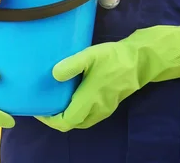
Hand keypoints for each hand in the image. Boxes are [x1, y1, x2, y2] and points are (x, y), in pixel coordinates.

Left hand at [36, 23, 179, 131]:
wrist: (141, 60)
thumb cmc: (114, 58)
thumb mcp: (90, 56)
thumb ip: (71, 65)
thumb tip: (54, 75)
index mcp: (90, 100)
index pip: (66, 121)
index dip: (49, 119)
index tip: (38, 109)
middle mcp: (97, 109)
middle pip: (72, 124)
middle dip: (56, 118)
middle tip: (43, 104)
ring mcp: (105, 109)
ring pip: (81, 121)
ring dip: (67, 116)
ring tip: (54, 101)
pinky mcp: (110, 104)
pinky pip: (89, 115)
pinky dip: (77, 112)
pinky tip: (71, 97)